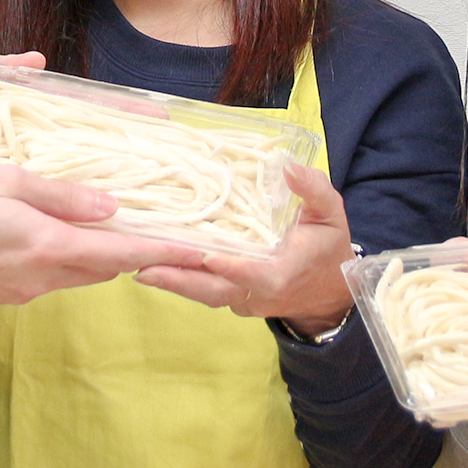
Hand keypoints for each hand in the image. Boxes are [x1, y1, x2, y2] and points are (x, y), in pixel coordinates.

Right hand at [0, 160, 205, 303]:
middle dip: (135, 251)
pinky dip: (68, 258)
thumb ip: (60, 195)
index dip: (163, 251)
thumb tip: (109, 206)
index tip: (200, 252)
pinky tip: (58, 235)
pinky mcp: (3, 294)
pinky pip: (50, 276)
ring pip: (77, 273)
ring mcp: (21, 291)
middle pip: (104, 268)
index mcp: (47, 247)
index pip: (121, 254)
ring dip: (100, 255)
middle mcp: (41, 277)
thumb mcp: (4, 180)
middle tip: (162, 228)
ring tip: (116, 227)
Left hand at [134, 162, 355, 334]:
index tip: (205, 256)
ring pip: (205, 294)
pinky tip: (155, 261)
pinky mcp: (234, 301)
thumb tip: (288, 166)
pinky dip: (182, 279)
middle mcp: (259, 292)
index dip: (230, 267)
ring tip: (137, 264)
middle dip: (181, 281)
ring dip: (173, 282)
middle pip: (215, 291)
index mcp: (283, 271)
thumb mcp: (331, 212)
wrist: (330, 291)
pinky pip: (205, 291)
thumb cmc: (328, 245)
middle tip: (144, 268)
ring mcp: (244, 301)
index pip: (253, 274)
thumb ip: (312, 190)